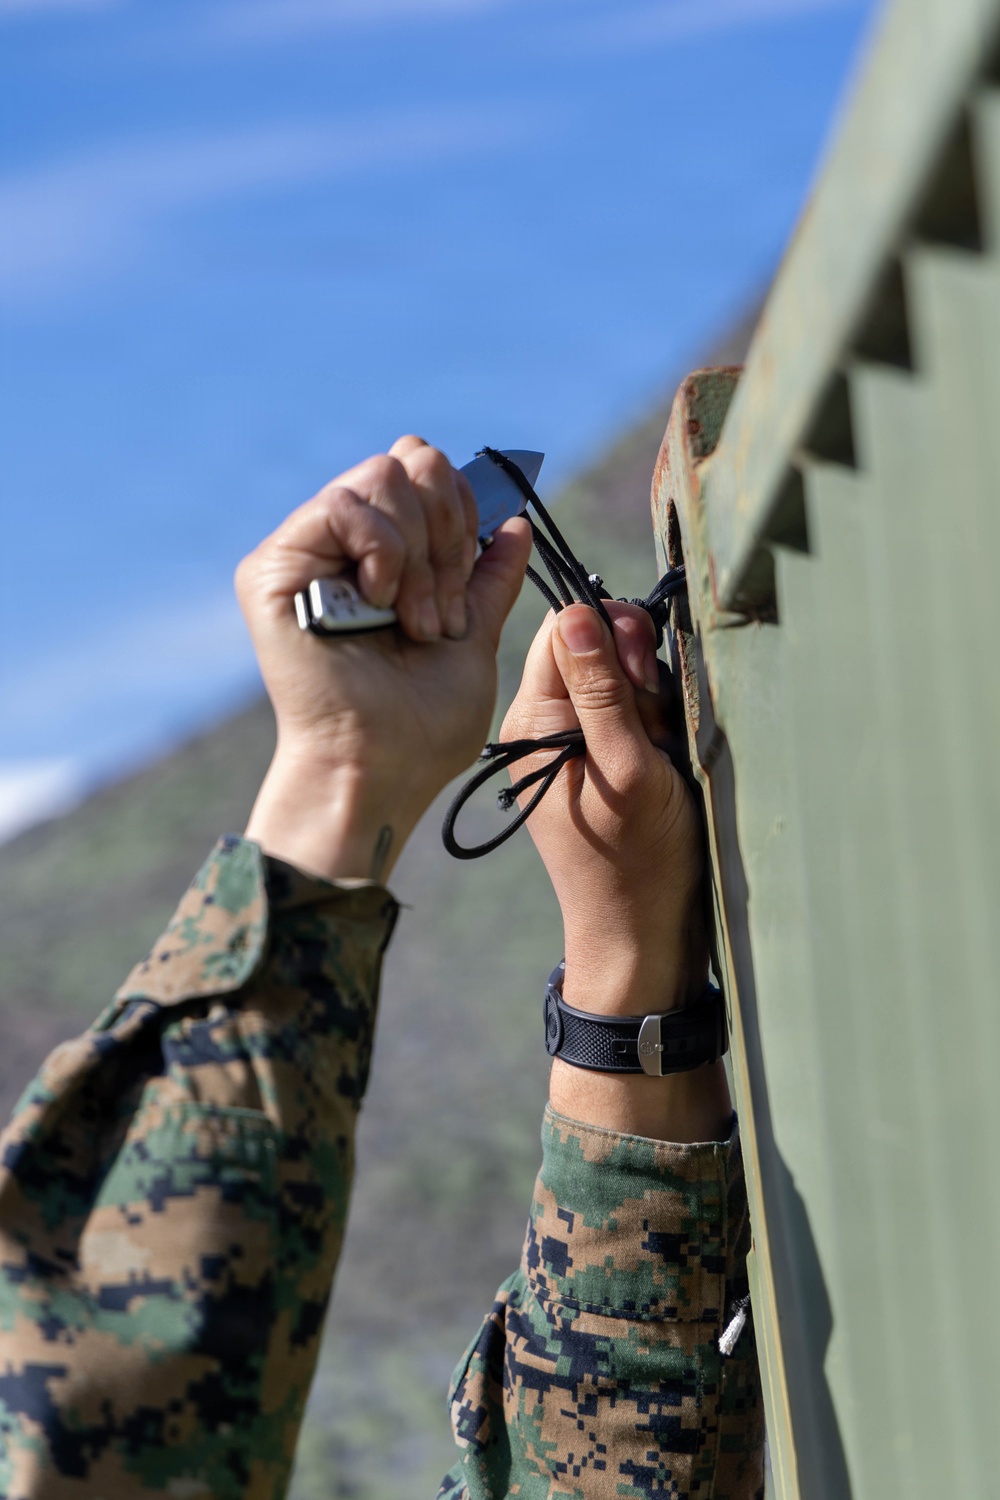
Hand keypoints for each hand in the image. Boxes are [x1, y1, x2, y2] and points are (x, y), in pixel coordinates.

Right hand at [237, 437, 531, 880]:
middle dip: (447, 533)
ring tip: (414, 623)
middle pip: (409, 459)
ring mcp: (305, 552)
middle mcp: (341, 546)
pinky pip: (342, 506)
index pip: (428, 473)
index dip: (462, 511)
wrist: (380, 767)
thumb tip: (515, 522)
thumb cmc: (423, 724)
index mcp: (386, 556)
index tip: (466, 583)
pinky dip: (381, 551)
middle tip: (441, 614)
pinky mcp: (272, 567)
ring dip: (417, 555)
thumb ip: (489, 577)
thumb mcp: (475, 637)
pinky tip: (378, 604)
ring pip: (381, 476)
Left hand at [501, 601, 707, 1014]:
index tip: (643, 677)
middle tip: (656, 722)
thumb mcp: (625, 766)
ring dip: (653, 702)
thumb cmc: (638, 859)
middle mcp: (545, 722)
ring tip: (661, 751)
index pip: (562, 627)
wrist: (642, 931)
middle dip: (638, 670)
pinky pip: (631, 711)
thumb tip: (574, 611)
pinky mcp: (601, 756)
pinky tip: (664, 760)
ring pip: (620, 676)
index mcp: (533, 720)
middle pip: (593, 644)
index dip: (611, 633)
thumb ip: (599, 689)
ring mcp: (573, 740)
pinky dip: (656, 726)